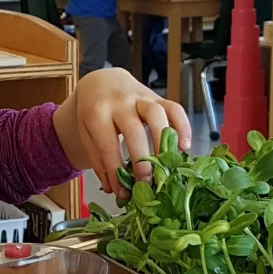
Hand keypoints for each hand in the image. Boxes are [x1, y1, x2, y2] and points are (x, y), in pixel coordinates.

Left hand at [53, 69, 191, 197]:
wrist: (102, 82)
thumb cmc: (95, 112)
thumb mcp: (88, 134)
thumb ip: (100, 160)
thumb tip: (114, 188)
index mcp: (97, 113)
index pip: (108, 145)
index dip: (116, 171)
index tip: (123, 191)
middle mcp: (120, 103)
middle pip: (134, 130)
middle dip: (141, 160)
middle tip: (146, 182)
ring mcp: (140, 98)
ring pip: (157, 114)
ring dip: (164, 141)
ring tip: (166, 165)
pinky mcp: (157, 97)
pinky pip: (174, 108)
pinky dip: (183, 127)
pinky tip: (184, 147)